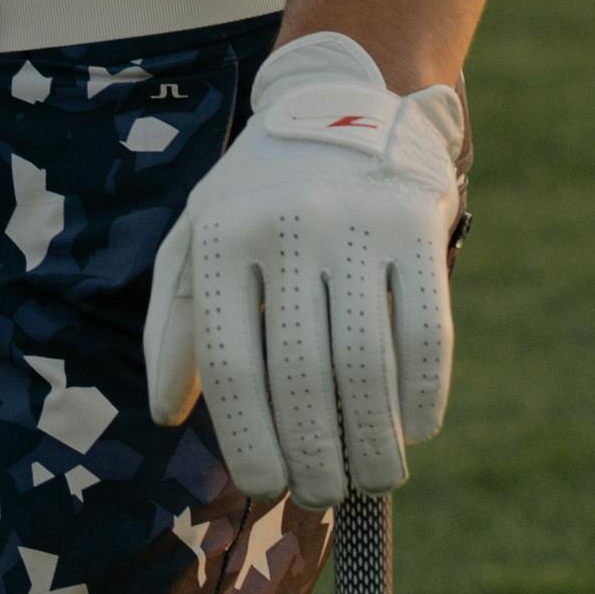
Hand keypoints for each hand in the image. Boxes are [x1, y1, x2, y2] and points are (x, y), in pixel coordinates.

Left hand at [143, 33, 467, 503]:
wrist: (343, 99)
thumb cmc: (257, 196)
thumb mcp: (197, 238)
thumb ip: (174, 323)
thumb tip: (167, 414)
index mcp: (221, 236)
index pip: (234, 365)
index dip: (251, 440)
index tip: (269, 486)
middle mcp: (285, 226)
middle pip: (303, 375)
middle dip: (316, 453)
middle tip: (324, 494)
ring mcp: (355, 222)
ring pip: (366, 363)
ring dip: (374, 439)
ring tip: (374, 479)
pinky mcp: (416, 223)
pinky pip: (426, 329)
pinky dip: (424, 393)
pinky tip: (416, 429)